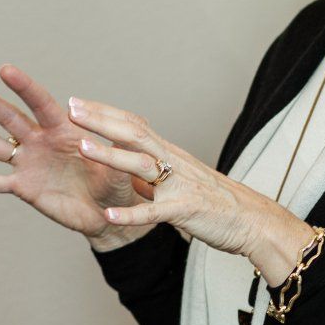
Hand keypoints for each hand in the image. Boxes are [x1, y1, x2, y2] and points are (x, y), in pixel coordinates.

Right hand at [0, 65, 146, 247]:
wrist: (110, 213)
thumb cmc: (119, 183)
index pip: (41, 103)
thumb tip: (94, 142)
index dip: (24, 87)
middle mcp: (41, 141)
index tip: (6, 70)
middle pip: (8, 117)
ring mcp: (28, 163)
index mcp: (65, 128)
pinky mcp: (23, 188)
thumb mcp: (122, 164)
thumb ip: (110, 152)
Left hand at [65, 96, 314, 284]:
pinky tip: (108, 215)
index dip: (105, 113)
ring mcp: (179, 186)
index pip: (133, 125)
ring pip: (141, 165)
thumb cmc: (217, 202)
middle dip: (100, 121)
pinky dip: (130, 214)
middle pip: (133, 133)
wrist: (253, 221)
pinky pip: (154, 213)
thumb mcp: (181, 179)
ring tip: (81, 148)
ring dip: (110, 156)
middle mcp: (174, 162)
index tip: (77, 103)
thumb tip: (126, 162)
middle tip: (71, 109)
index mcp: (170, 154)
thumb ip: (154, 171)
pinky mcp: (186, 211)